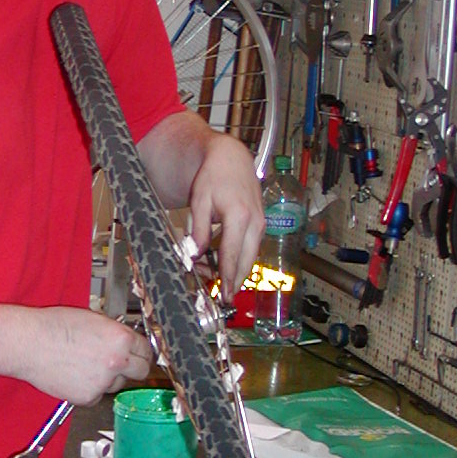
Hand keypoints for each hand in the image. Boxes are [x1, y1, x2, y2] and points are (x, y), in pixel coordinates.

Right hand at [23, 308, 153, 403]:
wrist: (30, 343)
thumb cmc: (54, 327)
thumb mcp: (93, 319)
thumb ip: (114, 333)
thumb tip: (124, 341)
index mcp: (121, 339)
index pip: (146, 350)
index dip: (141, 352)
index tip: (138, 355)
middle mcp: (117, 362)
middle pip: (141, 372)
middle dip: (133, 368)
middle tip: (121, 365)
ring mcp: (103, 382)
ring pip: (116, 385)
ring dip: (108, 379)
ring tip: (84, 365)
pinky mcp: (88, 397)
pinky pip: (96, 396)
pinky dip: (89, 389)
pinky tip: (74, 375)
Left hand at [186, 133, 264, 297]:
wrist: (232, 160)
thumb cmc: (214, 177)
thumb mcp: (199, 201)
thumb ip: (199, 230)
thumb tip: (195, 254)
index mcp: (239, 216)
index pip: (232, 254)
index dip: (227, 277)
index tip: (224, 294)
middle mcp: (255, 222)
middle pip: (247, 261)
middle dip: (235, 281)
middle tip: (224, 297)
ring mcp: (261, 223)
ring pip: (251, 256)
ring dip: (238, 272)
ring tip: (222, 283)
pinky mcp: (260, 224)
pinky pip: (251, 247)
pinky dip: (241, 259)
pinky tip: (227, 266)